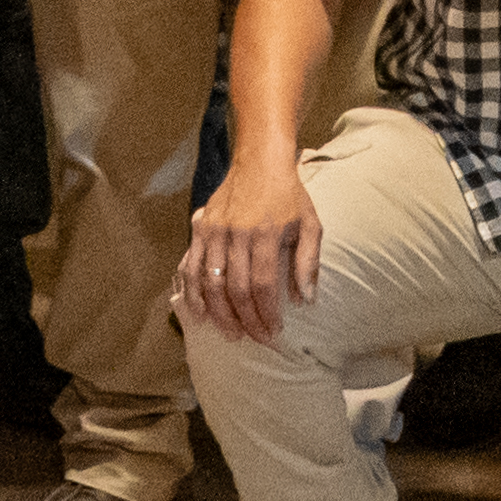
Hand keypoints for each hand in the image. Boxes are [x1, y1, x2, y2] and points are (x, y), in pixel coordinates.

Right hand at [176, 151, 323, 344]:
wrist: (260, 161)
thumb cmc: (289, 195)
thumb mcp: (310, 224)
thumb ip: (308, 263)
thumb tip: (305, 300)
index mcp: (266, 233)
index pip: (263, 285)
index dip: (267, 314)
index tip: (274, 332)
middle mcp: (236, 233)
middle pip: (236, 289)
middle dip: (246, 320)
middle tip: (255, 339)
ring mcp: (214, 230)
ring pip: (210, 282)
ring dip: (219, 314)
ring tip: (231, 333)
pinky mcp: (199, 227)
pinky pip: (190, 266)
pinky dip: (192, 293)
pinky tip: (199, 313)